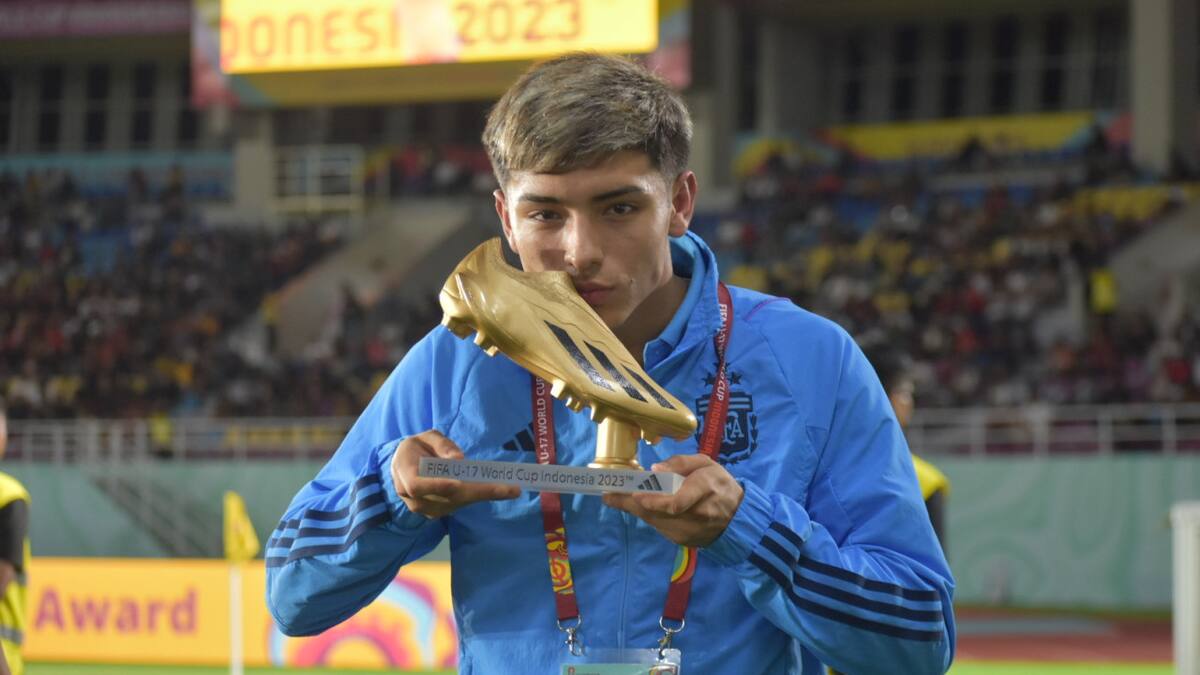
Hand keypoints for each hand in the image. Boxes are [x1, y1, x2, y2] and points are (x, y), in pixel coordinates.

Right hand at [390, 430, 520, 517]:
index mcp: (404, 472)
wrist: (403, 467)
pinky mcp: (437, 513)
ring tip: (510, 488)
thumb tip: (458, 459)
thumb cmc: (417, 447)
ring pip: (457, 503)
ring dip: (483, 495)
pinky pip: (460, 504)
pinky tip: (499, 490)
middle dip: (480, 493)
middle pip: (447, 498)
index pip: (417, 485)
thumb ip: (441, 444)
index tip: (458, 483)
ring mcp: (425, 509)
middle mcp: (413, 497)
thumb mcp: (426, 436)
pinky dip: (479, 496)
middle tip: (511, 489)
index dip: (437, 485)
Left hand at [602, 454, 743, 546]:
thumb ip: (681, 463)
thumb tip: (655, 471)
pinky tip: (642, 505)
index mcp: (705, 490)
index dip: (652, 499)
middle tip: (610, 495)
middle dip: (631, 503)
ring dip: (636, 509)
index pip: (675, 502)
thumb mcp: (706, 463)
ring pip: (654, 520)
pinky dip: (649, 515)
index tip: (632, 493)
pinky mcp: (683, 541)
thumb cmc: (720, 484)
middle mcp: (696, 515)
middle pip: (657, 512)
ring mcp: (689, 532)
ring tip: (618, 497)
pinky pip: (659, 526)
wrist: (738, 518)